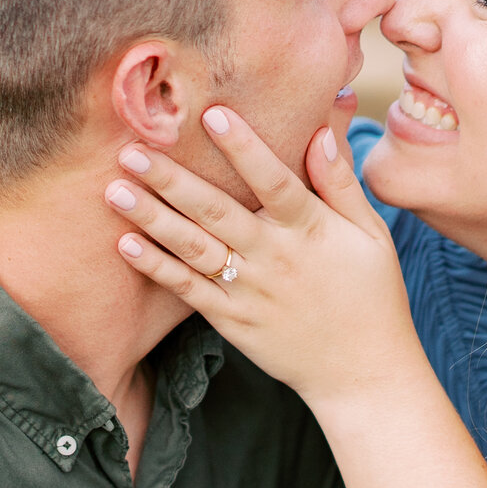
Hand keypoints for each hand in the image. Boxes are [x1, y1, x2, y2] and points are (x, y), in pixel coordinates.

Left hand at [105, 108, 420, 408]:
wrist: (363, 373)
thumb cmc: (371, 295)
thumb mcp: (370, 234)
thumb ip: (342, 183)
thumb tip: (321, 133)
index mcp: (310, 228)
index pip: (273, 180)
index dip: (243, 147)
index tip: (210, 114)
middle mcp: (274, 257)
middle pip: (217, 210)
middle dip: (172, 178)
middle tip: (131, 149)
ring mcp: (250, 291)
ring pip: (194, 248)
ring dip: (153, 218)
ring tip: (115, 191)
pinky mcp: (233, 321)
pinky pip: (189, 291)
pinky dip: (158, 269)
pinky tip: (126, 246)